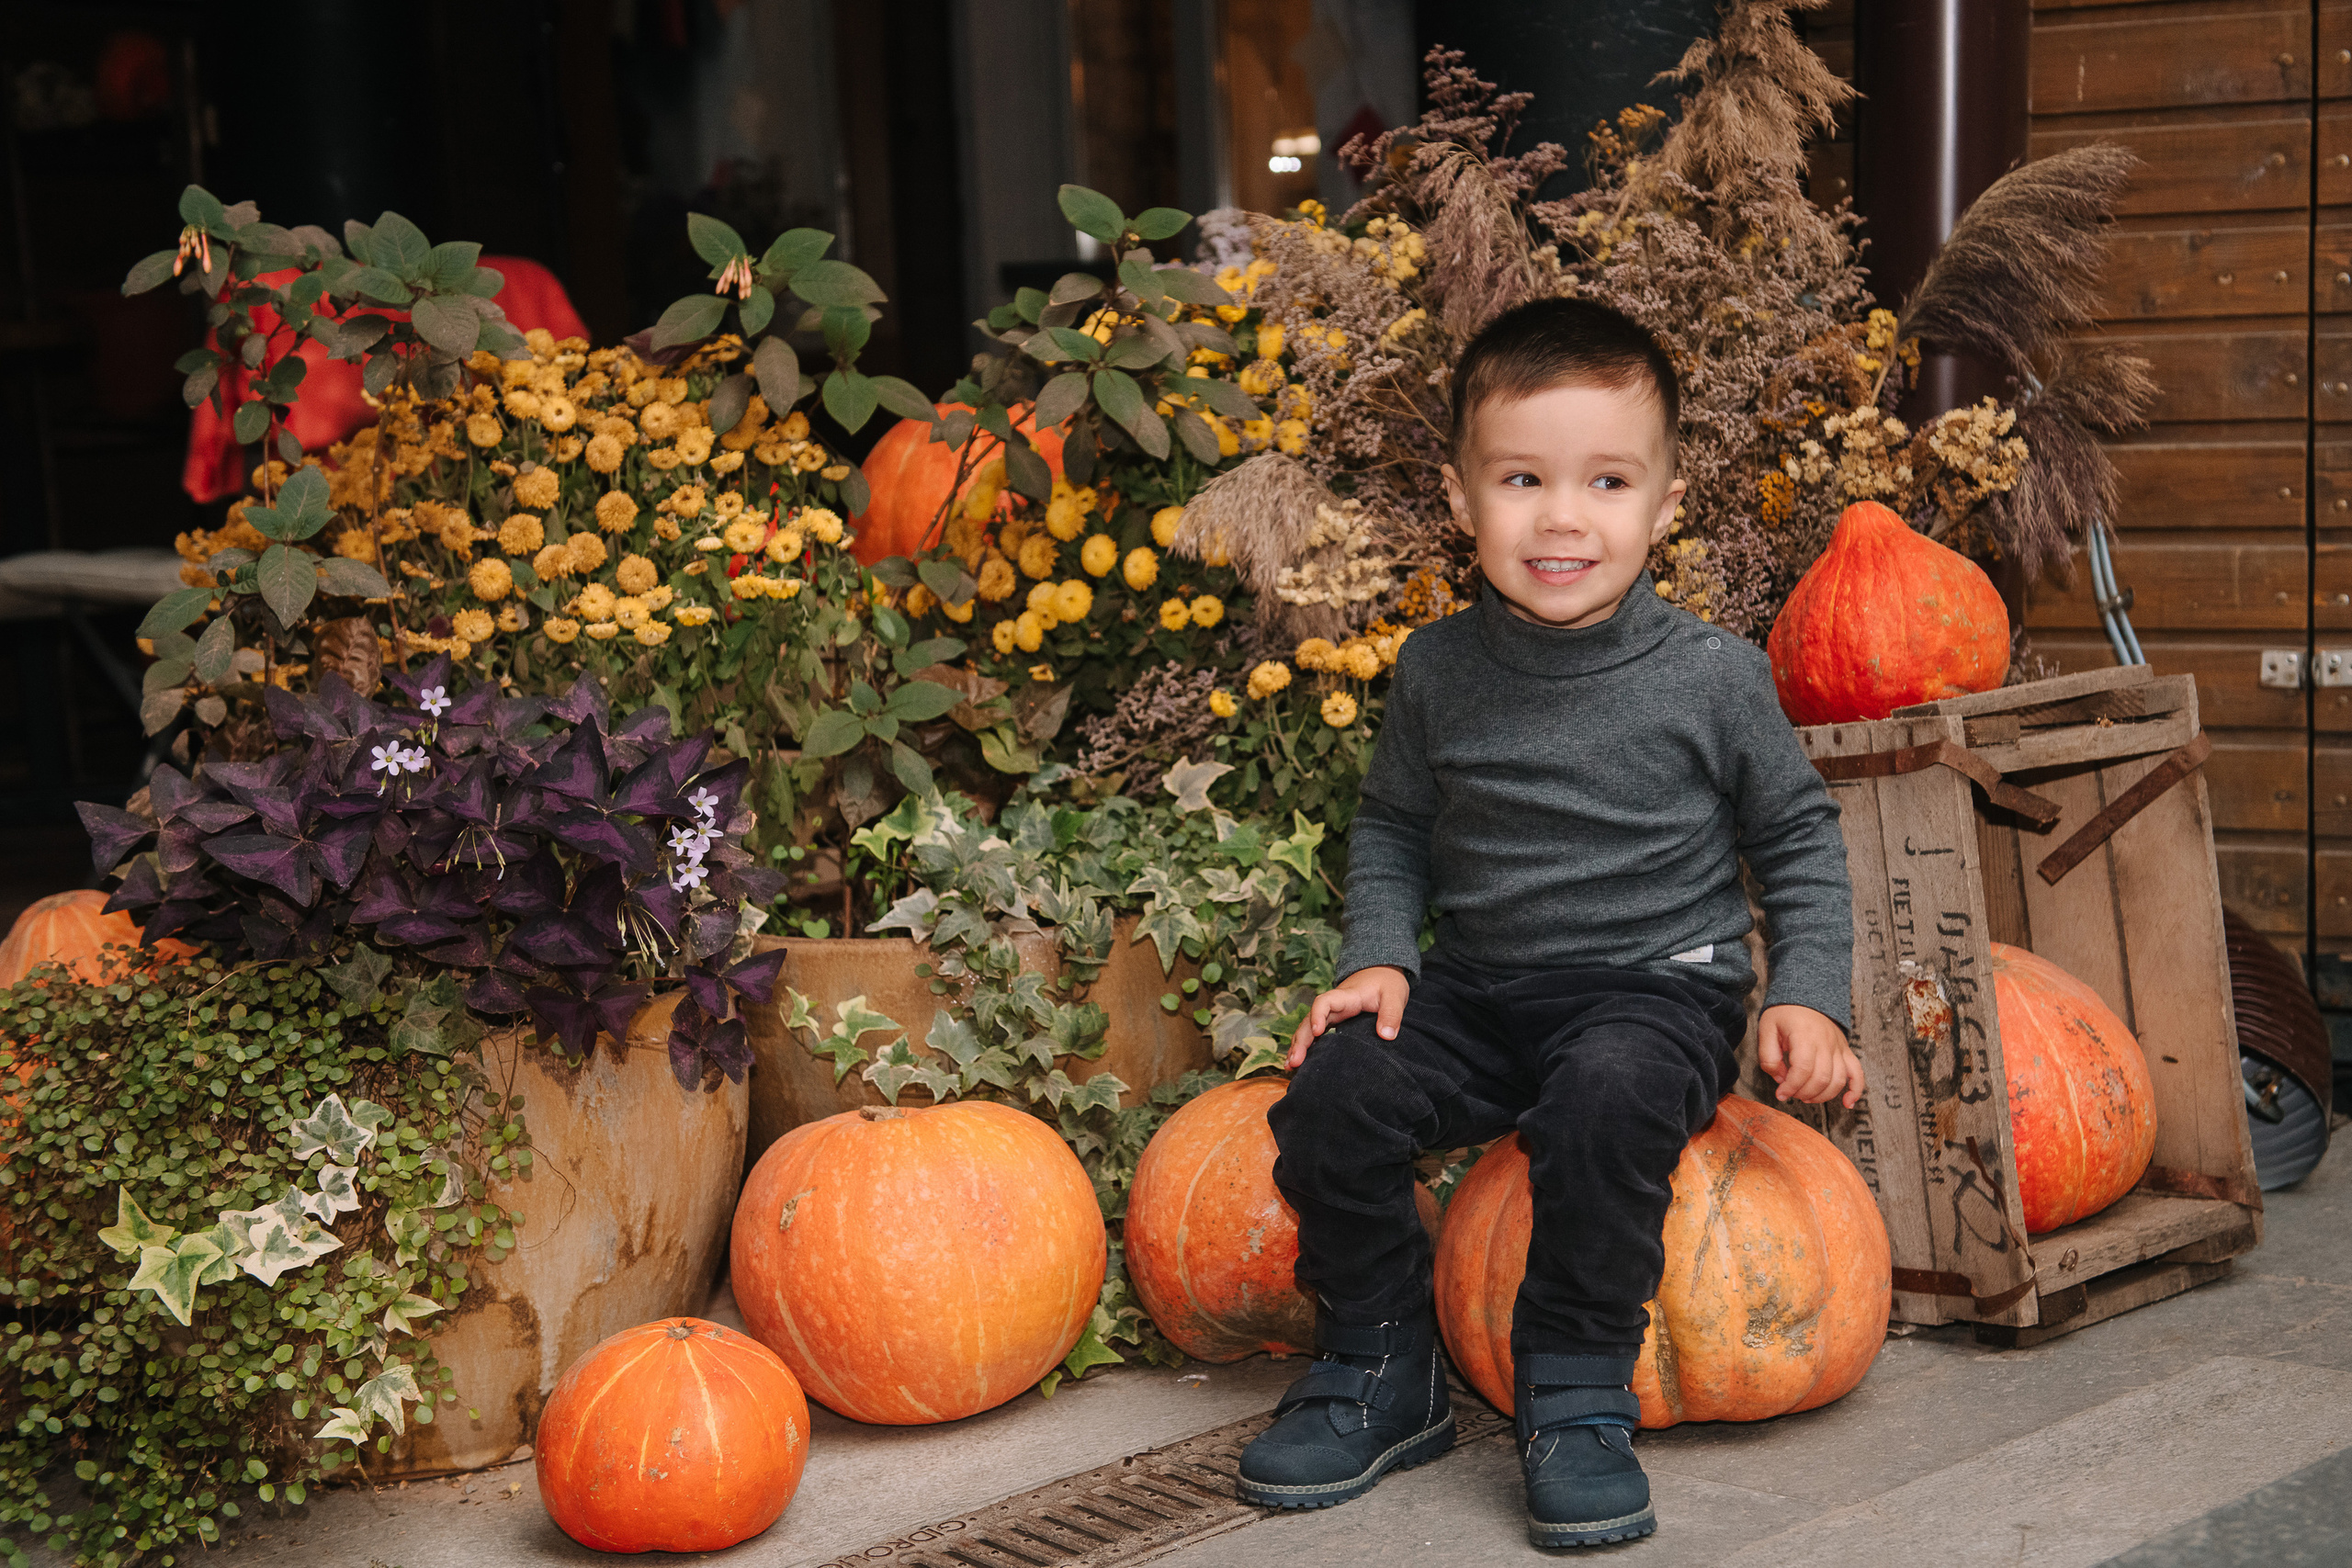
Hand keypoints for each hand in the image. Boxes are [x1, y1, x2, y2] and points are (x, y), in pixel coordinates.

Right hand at [1288, 966, 1410, 1068]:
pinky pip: (1314, 1033)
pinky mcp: (1332, 1022)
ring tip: (1290, 1066)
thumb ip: (1391, 1014)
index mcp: (1346, 997)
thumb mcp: (1394, 995)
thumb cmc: (1387, 983)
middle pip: (1309, 1019)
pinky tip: (1297, 1062)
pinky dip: (1305, 1046)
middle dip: (1301, 1040)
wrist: (1381, 973)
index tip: (1318, 1031)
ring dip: (1298, 1045)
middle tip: (1295, 1061)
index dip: (1318, 1015)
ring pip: (1308, 1028)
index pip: (1324, 1002)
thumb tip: (1386, 1036)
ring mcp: (1330, 1014)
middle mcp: (1333, 1006)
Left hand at [1757, 1004, 1865, 1107]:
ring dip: (1822, 1096)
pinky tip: (1848, 1103)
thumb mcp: (1766, 1029)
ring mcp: (1839, 1048)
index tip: (1781, 1093)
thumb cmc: (1784, 1013)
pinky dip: (1856, 1090)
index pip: (1803, 1069)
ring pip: (1838, 1080)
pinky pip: (1857, 1073)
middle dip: (1804, 1093)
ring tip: (1806, 1097)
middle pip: (1821, 1078)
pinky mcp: (1846, 1051)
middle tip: (1791, 1094)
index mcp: (1805, 1036)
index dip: (1791, 1087)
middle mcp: (1826, 1043)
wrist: (1806, 996)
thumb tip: (1780, 1078)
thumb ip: (1768, 1056)